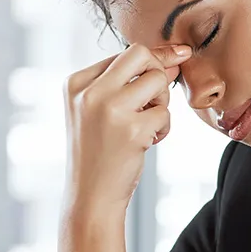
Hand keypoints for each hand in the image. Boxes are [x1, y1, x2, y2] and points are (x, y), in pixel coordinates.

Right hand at [62, 42, 190, 212]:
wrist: (91, 197)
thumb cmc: (99, 153)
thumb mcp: (101, 112)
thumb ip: (130, 83)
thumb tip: (174, 58)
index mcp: (76, 83)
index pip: (123, 54)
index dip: (149, 65)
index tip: (164, 74)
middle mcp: (89, 91)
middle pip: (141, 54)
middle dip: (158, 72)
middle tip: (153, 101)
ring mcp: (109, 109)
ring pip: (158, 80)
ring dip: (162, 103)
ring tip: (147, 125)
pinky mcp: (132, 129)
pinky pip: (165, 113)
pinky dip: (164, 128)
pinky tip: (147, 143)